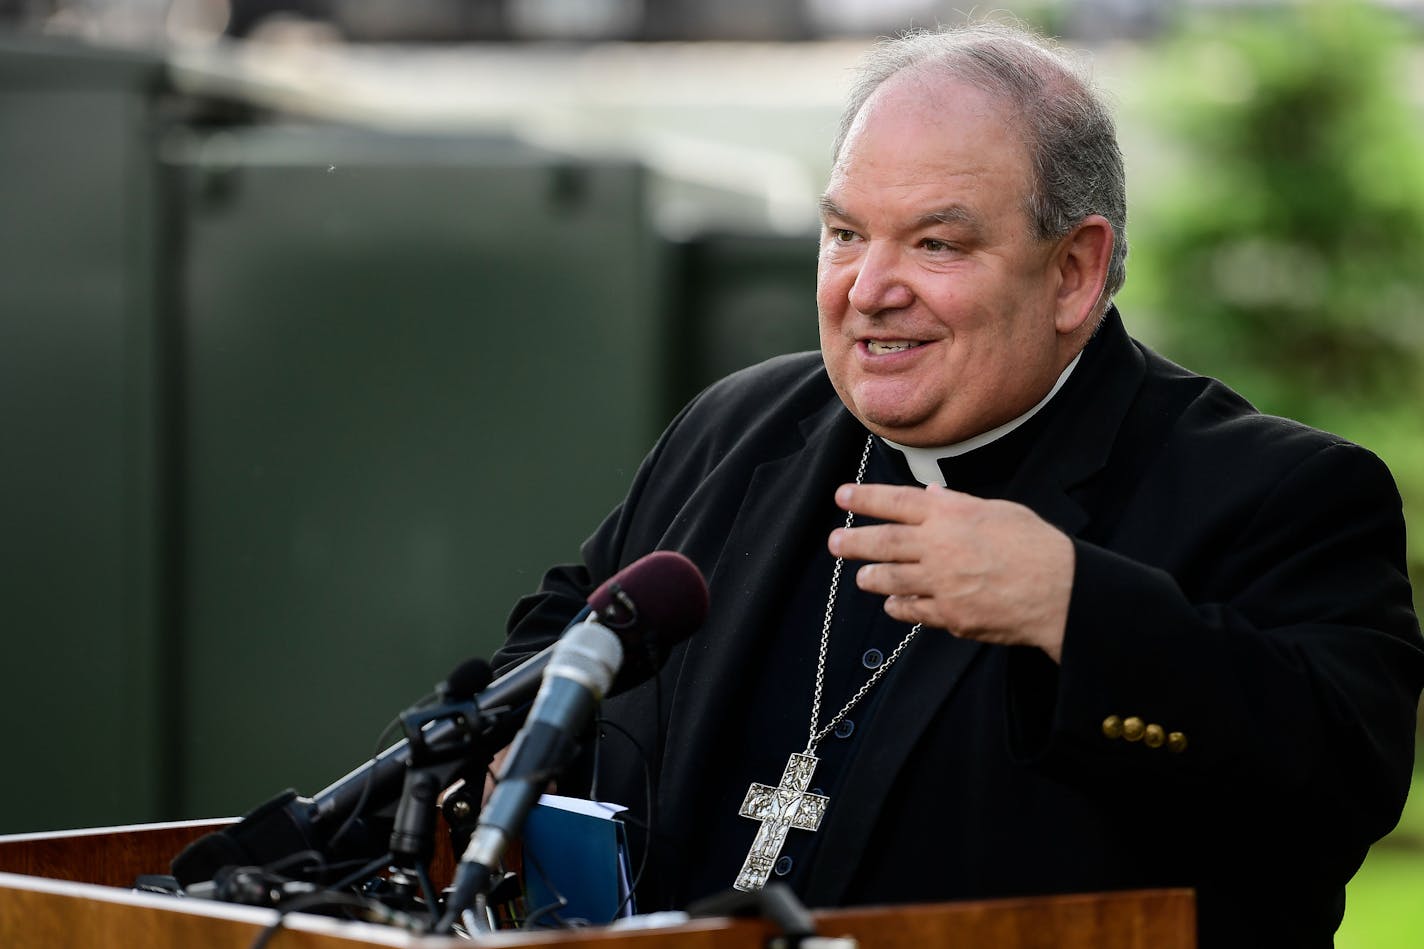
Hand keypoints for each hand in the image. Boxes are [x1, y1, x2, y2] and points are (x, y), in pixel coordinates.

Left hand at [828, 483, 1073, 661]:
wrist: (1061, 593)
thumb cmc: (1037, 547)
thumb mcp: (1000, 511)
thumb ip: (959, 505)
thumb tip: (931, 495)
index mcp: (951, 516)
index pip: (896, 502)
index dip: (865, 498)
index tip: (842, 497)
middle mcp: (939, 548)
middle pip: (882, 542)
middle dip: (853, 541)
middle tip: (834, 542)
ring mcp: (941, 584)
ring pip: (890, 579)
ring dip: (871, 576)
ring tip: (861, 575)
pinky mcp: (949, 616)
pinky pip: (912, 610)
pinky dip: (898, 605)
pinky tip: (892, 603)